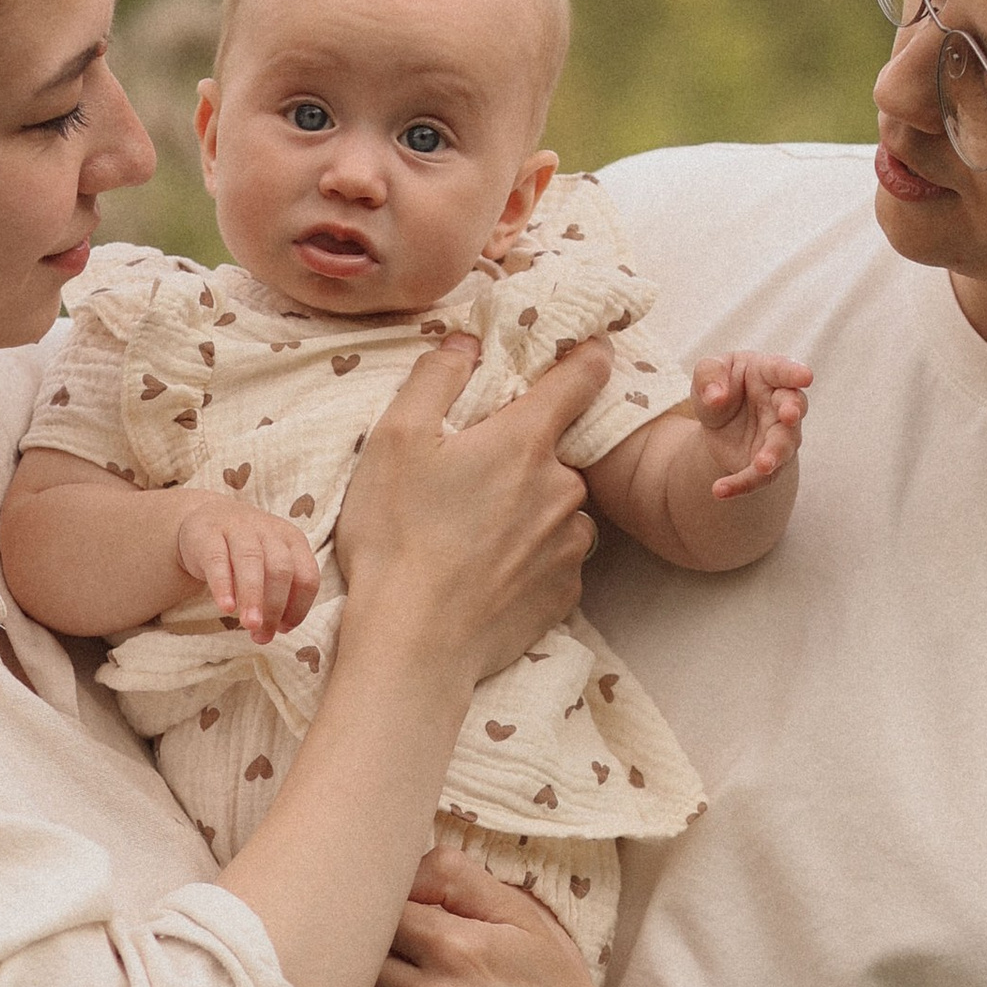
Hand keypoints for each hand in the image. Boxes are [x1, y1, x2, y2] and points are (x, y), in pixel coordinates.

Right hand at [174, 500, 320, 644]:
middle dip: (276, 607)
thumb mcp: (270, 564)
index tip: (284, 629)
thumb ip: (280, 593)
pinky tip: (226, 607)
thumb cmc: (245, 552)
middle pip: (281, 570)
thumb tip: (279, 628)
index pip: (307, 576)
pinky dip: (223, 586)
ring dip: (253, 597)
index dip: (299, 607)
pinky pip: (218, 560)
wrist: (207, 518)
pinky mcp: (208, 534)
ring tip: (250, 626)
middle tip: (263, 636)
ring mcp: (238, 529)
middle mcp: (269, 531)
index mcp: (293, 540)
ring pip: (251, 561)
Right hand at [334, 335, 607, 692]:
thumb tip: (468, 343)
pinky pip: (556, 557)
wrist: (415, 643)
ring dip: (531, 509)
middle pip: (557, 452)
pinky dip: (530, 557)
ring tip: (474, 534)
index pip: (582, 376)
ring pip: (560, 507)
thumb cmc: (398, 536)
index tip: (590, 349)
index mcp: (526, 440)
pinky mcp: (565, 592)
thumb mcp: (396, 439)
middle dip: (523, 456)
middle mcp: (564, 487)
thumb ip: (437, 377)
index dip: (586, 356)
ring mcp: (570, 543)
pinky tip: (487, 571)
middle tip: (470, 480)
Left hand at [691, 352, 811, 501]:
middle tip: (789, 415)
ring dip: (774, 455)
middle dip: (792, 411)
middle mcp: (780, 403)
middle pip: (793, 407)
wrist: (716, 420)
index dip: (794, 373)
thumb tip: (716, 397)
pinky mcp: (768, 461)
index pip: (782, 370)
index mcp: (767, 373)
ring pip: (783, 446)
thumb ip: (709, 376)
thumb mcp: (707, 373)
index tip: (805, 376)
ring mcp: (779, 434)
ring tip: (761, 465)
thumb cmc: (719, 386)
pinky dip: (741, 485)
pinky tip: (720, 490)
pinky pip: (760, 476)